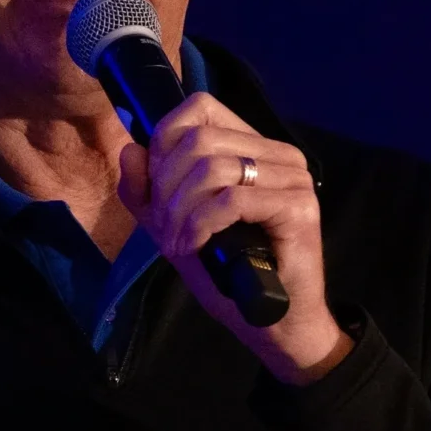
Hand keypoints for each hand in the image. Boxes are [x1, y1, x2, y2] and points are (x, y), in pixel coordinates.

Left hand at [117, 93, 352, 384]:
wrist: (273, 323)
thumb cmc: (229, 275)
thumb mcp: (175, 228)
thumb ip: (148, 191)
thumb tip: (131, 149)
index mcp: (253, 147)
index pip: (200, 107)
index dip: (166, 142)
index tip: (158, 189)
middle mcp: (278, 154)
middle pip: (199, 140)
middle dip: (167, 187)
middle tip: (166, 228)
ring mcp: (292, 177)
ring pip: (212, 169)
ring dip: (181, 211)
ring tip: (179, 242)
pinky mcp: (298, 206)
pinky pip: (231, 201)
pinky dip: (200, 225)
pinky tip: (195, 247)